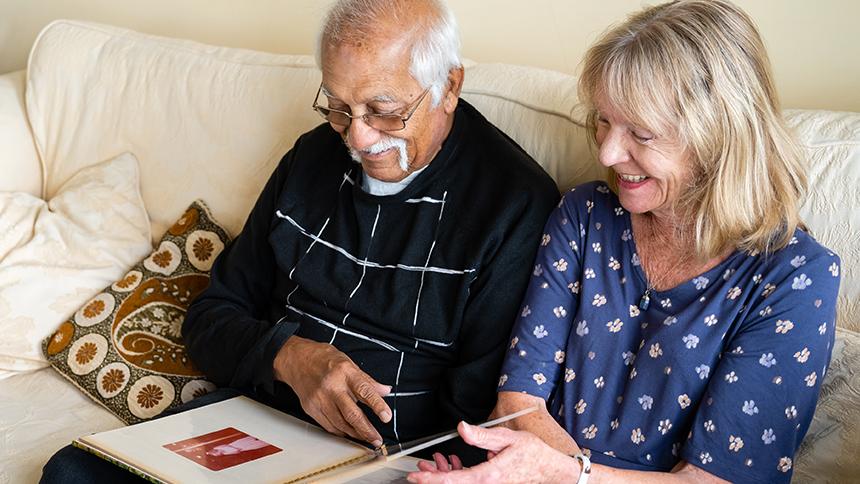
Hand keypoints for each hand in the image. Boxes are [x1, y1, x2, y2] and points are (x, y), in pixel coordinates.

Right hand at [273, 335, 391, 445]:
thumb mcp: (349, 363)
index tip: (387, 416)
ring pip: (340, 423)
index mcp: (345, 372)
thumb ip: (367, 380)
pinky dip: (341, 431)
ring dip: (355, 433)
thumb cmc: (323, 359)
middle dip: (366, 429)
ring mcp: (319, 399)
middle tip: (376, 439)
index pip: (365, 390)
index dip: (377, 405)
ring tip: (366, 437)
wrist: (296, 359)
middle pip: (351, 413)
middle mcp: (332, 386)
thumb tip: (385, 391)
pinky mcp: (311, 408)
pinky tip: (349, 432)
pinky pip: (328, 425)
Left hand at [408, 422, 580, 483]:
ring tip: (435, 461)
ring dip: (445, 474)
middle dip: (434, 477)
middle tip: (419, 469)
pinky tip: (454, 462)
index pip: (454, 480)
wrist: (550, 468)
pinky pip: (469, 482)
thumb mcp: (507, 438)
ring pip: (460, 483)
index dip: (433, 479)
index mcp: (489, 475)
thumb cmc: (533, 453)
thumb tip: (461, 428)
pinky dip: (458, 473)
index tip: (417, 475)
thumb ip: (482, 436)